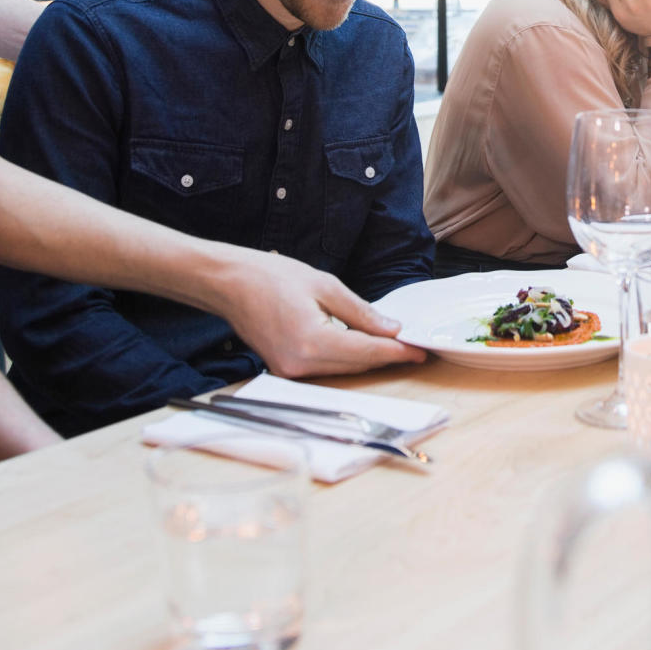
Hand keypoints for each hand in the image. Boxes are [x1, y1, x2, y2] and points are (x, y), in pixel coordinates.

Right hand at [218, 254, 426, 378]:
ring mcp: (290, 372)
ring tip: (392, 345)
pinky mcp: (284, 370)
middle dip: (386, 356)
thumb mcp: (325, 285)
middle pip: (357, 366)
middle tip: (413, 347)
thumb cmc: (272, 277)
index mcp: (312, 341)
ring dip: (367, 359)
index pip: (367, 353)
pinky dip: (345, 359)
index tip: (421, 351)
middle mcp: (300, 365)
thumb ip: (361, 312)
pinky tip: (359, 345)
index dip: (398, 352)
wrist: (229, 283)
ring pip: (343, 371)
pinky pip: (325, 369)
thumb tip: (392, 329)